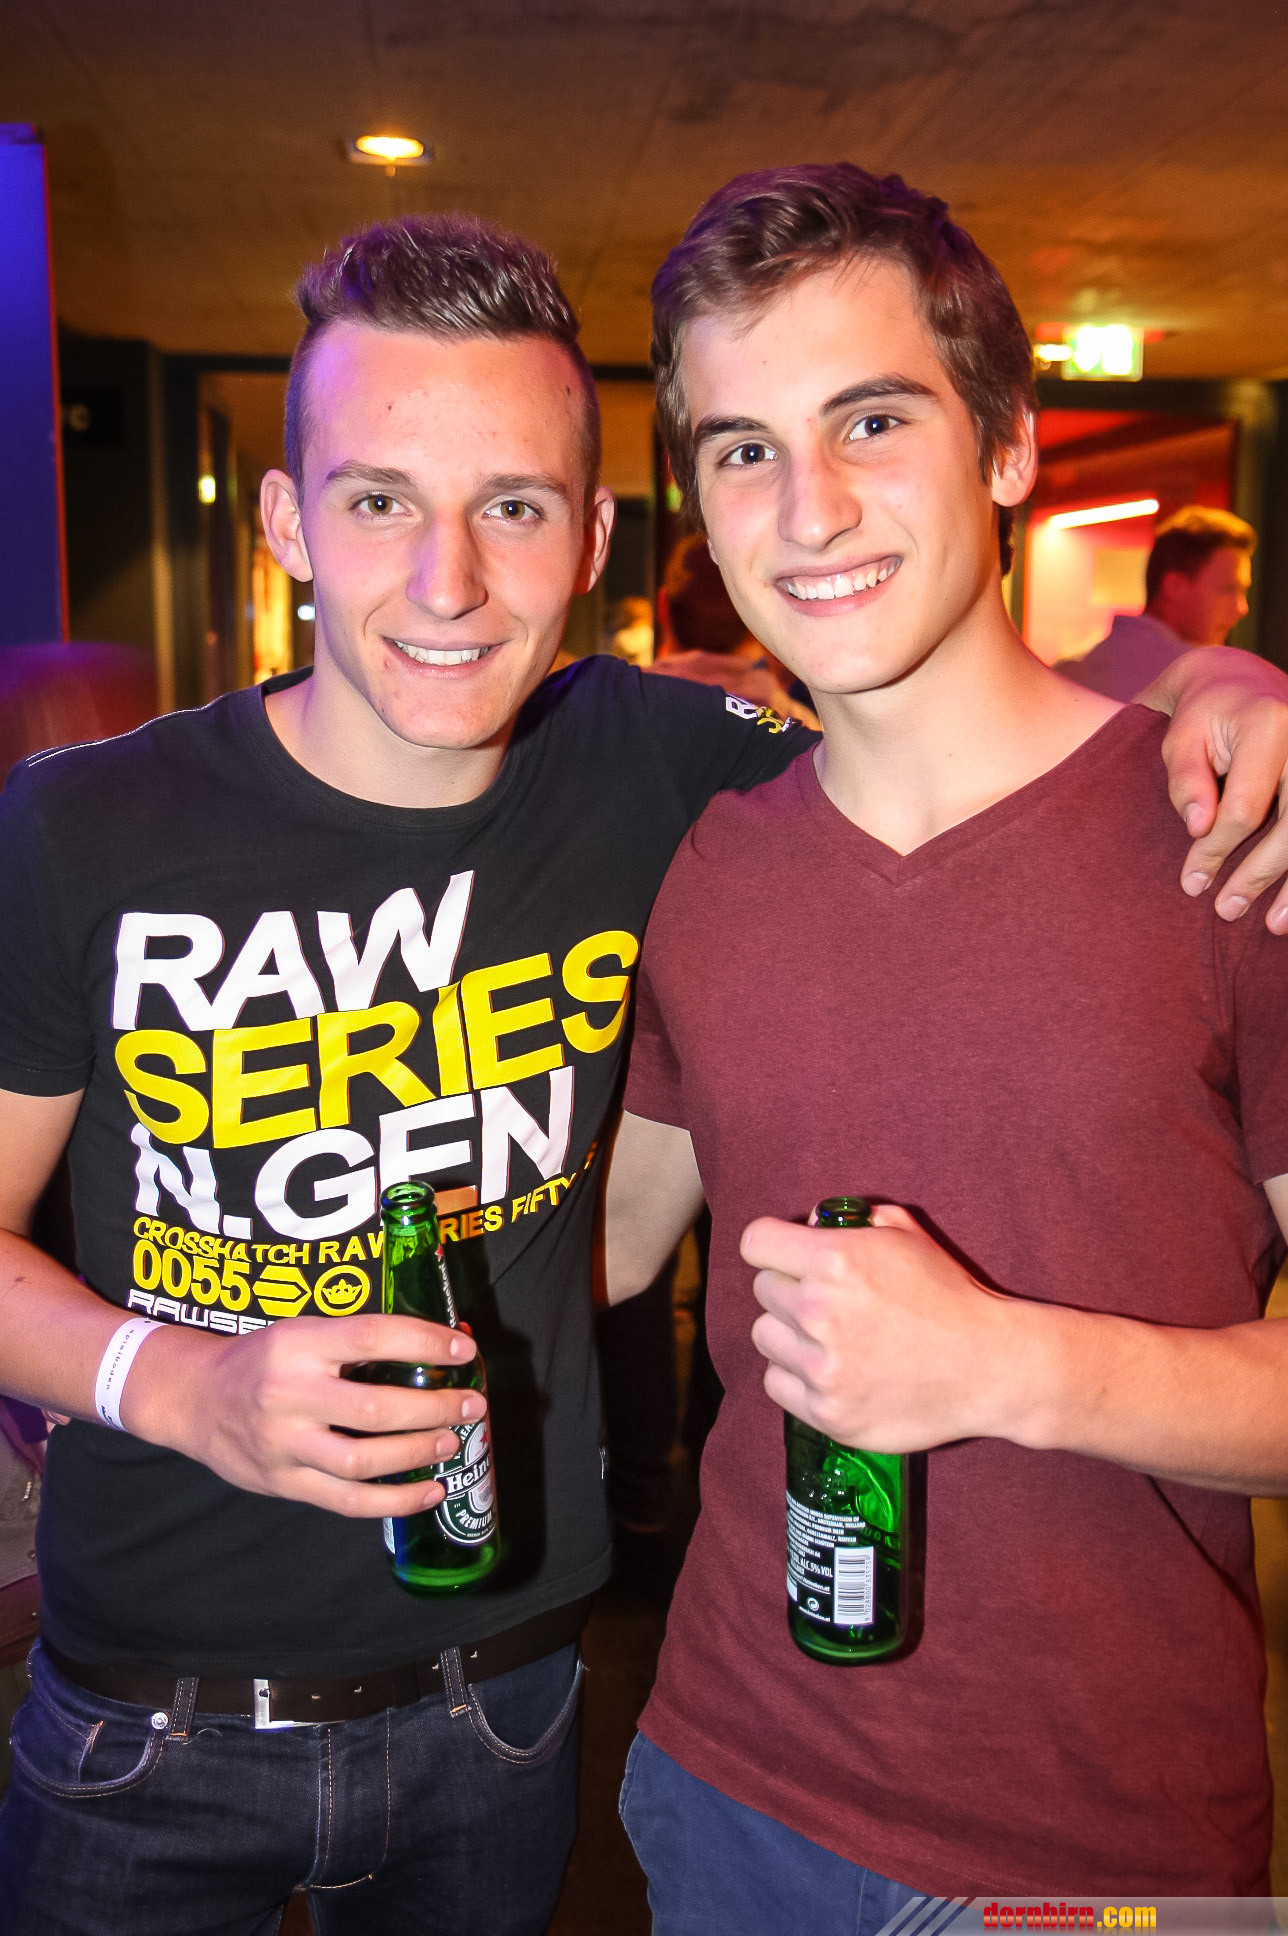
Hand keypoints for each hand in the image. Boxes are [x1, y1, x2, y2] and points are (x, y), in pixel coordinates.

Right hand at [125, 1313, 482, 1517]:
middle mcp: (288, 1393)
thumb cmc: (262, 1359)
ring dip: (418, 1453)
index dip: (424, 1343)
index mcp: (298, 1344)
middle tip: (470, 1405)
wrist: (193, 1399)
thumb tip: (439, 1346)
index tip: (464, 1350)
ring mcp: (283, 1444)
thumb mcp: (301, 1332)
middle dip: (434, 1407)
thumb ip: (356, 1342)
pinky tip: (430, 1491)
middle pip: (375, 1406)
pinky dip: (395, 1500)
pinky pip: (347, 1500)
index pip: (372, 1336)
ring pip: (362, 1459)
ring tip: (452, 1443)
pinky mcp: (283, 1483)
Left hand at [742, 1205, 1021, 1451]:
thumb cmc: (949, 1296)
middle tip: (826, 1301)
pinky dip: (795, 1377)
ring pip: (764, 1336)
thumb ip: (854, 1218)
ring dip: (789, 1334)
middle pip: (763, 1290)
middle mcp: (820, 1311)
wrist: (989, 1366)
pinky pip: (776, 1384)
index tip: (785, 1256)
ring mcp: (822, 1366)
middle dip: (789, 1288)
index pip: (756, 1242)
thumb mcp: (907, 1234)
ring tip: (828, 1338)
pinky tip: (829, 1370)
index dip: (772, 1246)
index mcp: (835, 1260)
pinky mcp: (827, 1411)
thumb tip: (811, 1222)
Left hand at [1142, 647, 1287, 932]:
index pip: (1245, 808)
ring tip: (1274, 925)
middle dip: (1260, 875)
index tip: (1192, 882)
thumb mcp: (1180, 740)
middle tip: (1227, 911)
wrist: (1240, 683)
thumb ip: (1186, 783)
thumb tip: (1199, 829)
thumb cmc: (1203, 718)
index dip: (1217, 851)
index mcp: (1269, 725)